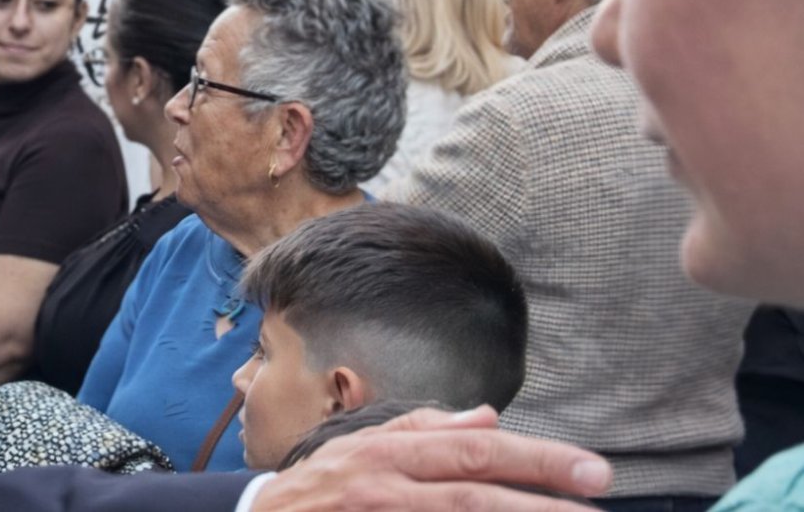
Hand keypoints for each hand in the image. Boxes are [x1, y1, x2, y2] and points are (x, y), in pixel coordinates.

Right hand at [251, 406, 611, 510]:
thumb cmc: (316, 489)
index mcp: (387, 452)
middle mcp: (383, 484)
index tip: (594, 472)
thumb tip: (485, 416)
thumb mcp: (360, 447)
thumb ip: (421, 430)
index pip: (474, 449)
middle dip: (543, 496)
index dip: (537, 458)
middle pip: (475, 489)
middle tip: (599, 498)